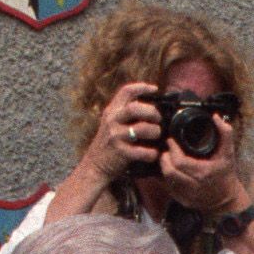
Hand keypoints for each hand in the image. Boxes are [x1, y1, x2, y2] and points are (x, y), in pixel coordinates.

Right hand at [67, 80, 167, 202]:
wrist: (95, 165)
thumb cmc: (108, 143)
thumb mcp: (112, 123)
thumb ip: (125, 112)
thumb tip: (150, 105)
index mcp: (111, 111)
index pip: (126, 91)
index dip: (142, 87)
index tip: (155, 89)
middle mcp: (112, 121)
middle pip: (135, 108)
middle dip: (152, 112)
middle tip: (158, 119)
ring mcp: (116, 137)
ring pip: (143, 128)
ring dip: (155, 131)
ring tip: (157, 136)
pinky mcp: (121, 153)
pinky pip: (143, 151)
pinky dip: (152, 153)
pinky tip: (153, 153)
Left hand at [151, 112, 248, 219]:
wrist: (226, 201)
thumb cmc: (226, 175)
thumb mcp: (229, 153)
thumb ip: (225, 134)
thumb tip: (216, 117)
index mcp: (203, 173)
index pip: (180, 161)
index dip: (172, 149)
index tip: (171, 140)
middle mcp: (193, 186)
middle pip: (169, 170)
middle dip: (165, 157)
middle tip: (167, 148)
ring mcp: (185, 195)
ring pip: (166, 179)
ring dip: (164, 166)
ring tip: (167, 157)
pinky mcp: (181, 201)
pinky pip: (167, 187)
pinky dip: (166, 176)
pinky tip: (171, 169)